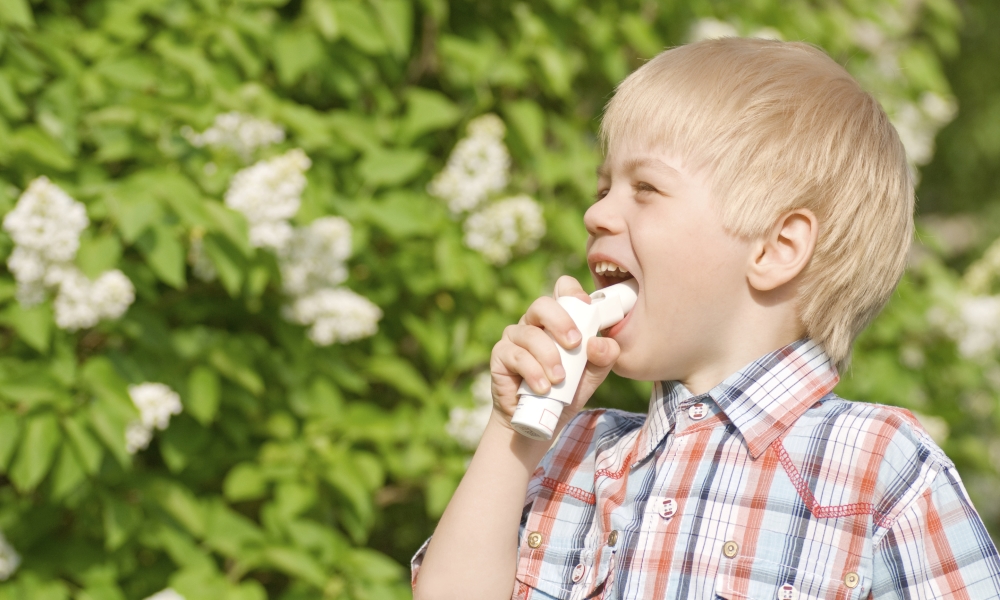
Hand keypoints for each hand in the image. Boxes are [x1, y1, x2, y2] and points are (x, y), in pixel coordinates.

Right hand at [488, 275, 620, 434]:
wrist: (539, 421)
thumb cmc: (565, 391)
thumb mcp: (591, 375)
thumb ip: (604, 357)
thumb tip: (600, 343)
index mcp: (557, 320)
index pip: (562, 289)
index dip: (573, 292)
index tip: (588, 308)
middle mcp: (534, 322)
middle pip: (542, 304)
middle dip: (561, 322)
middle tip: (575, 345)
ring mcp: (514, 337)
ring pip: (530, 334)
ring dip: (548, 356)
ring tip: (560, 380)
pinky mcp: (500, 355)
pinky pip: (515, 355)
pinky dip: (533, 372)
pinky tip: (543, 388)